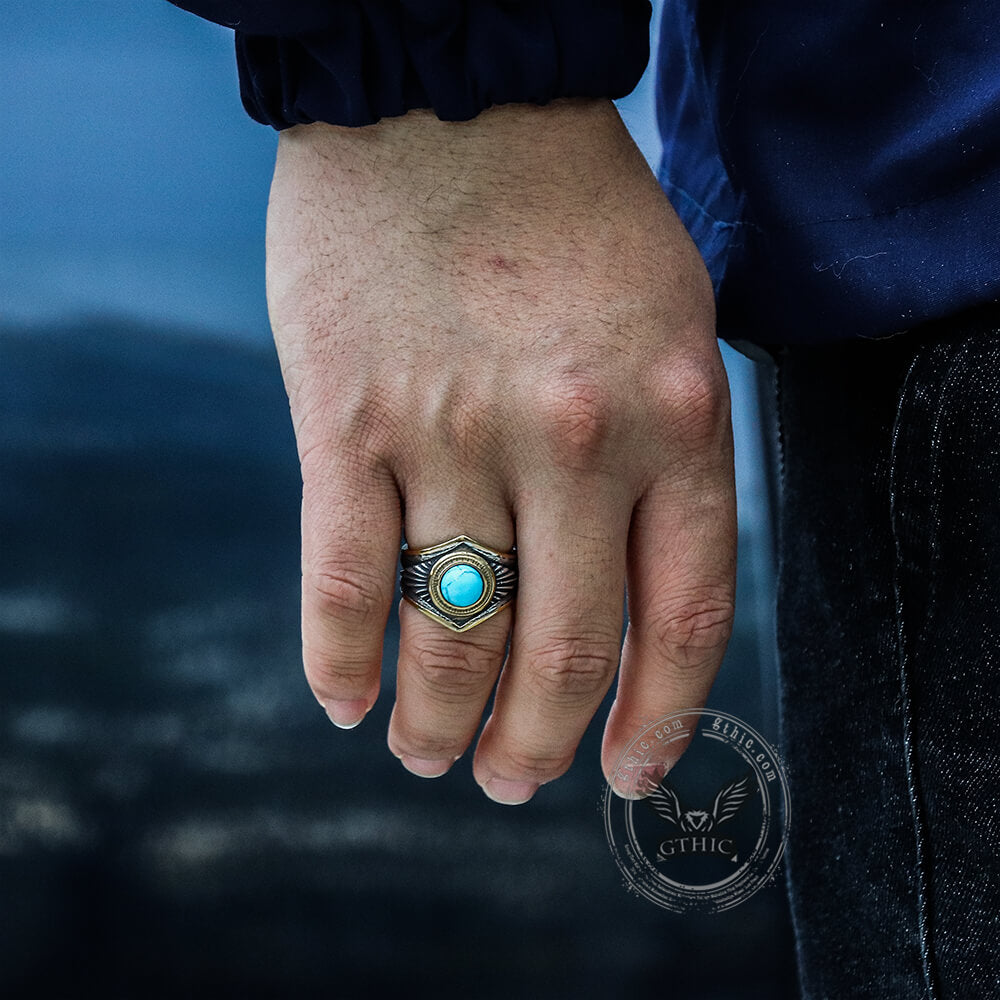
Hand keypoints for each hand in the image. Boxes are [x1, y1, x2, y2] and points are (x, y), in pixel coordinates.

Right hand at [266, 99, 735, 803]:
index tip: (625, 774)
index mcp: (676, 421)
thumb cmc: (575, 220)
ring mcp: (453, 435)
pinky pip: (342, 582)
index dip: (655, 721)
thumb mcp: (675, 327)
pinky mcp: (344, 422)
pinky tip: (346, 699)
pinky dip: (340, 662)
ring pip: (450, 638)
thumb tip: (633, 595)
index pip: (682, 621)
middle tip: (513, 783)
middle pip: (560, 656)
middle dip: (534, 750)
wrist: (455, 96)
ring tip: (429, 754)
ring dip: (439, 723)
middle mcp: (572, 442)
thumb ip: (670, 461)